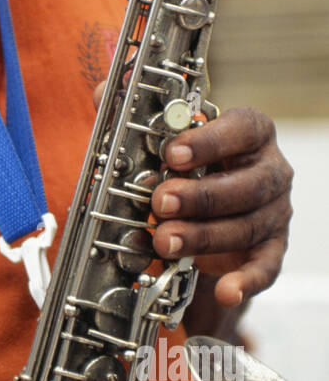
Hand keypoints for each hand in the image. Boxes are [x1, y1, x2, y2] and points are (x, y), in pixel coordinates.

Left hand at [150, 107, 291, 307]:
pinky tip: (226, 290)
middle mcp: (269, 170)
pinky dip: (247, 280)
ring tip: (164, 242)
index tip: (171, 153)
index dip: (208, 141)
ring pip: (247, 225)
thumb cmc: (191, 169)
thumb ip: (136, 115)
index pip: (242, 128)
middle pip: (246, 184)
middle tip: (160, 203)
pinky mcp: (272, 248)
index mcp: (250, 134)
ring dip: (204, 236)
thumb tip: (106, 90)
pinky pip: (266, 266)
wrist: (211, 215)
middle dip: (200, 196)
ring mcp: (275, 211)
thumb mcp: (164, 142)